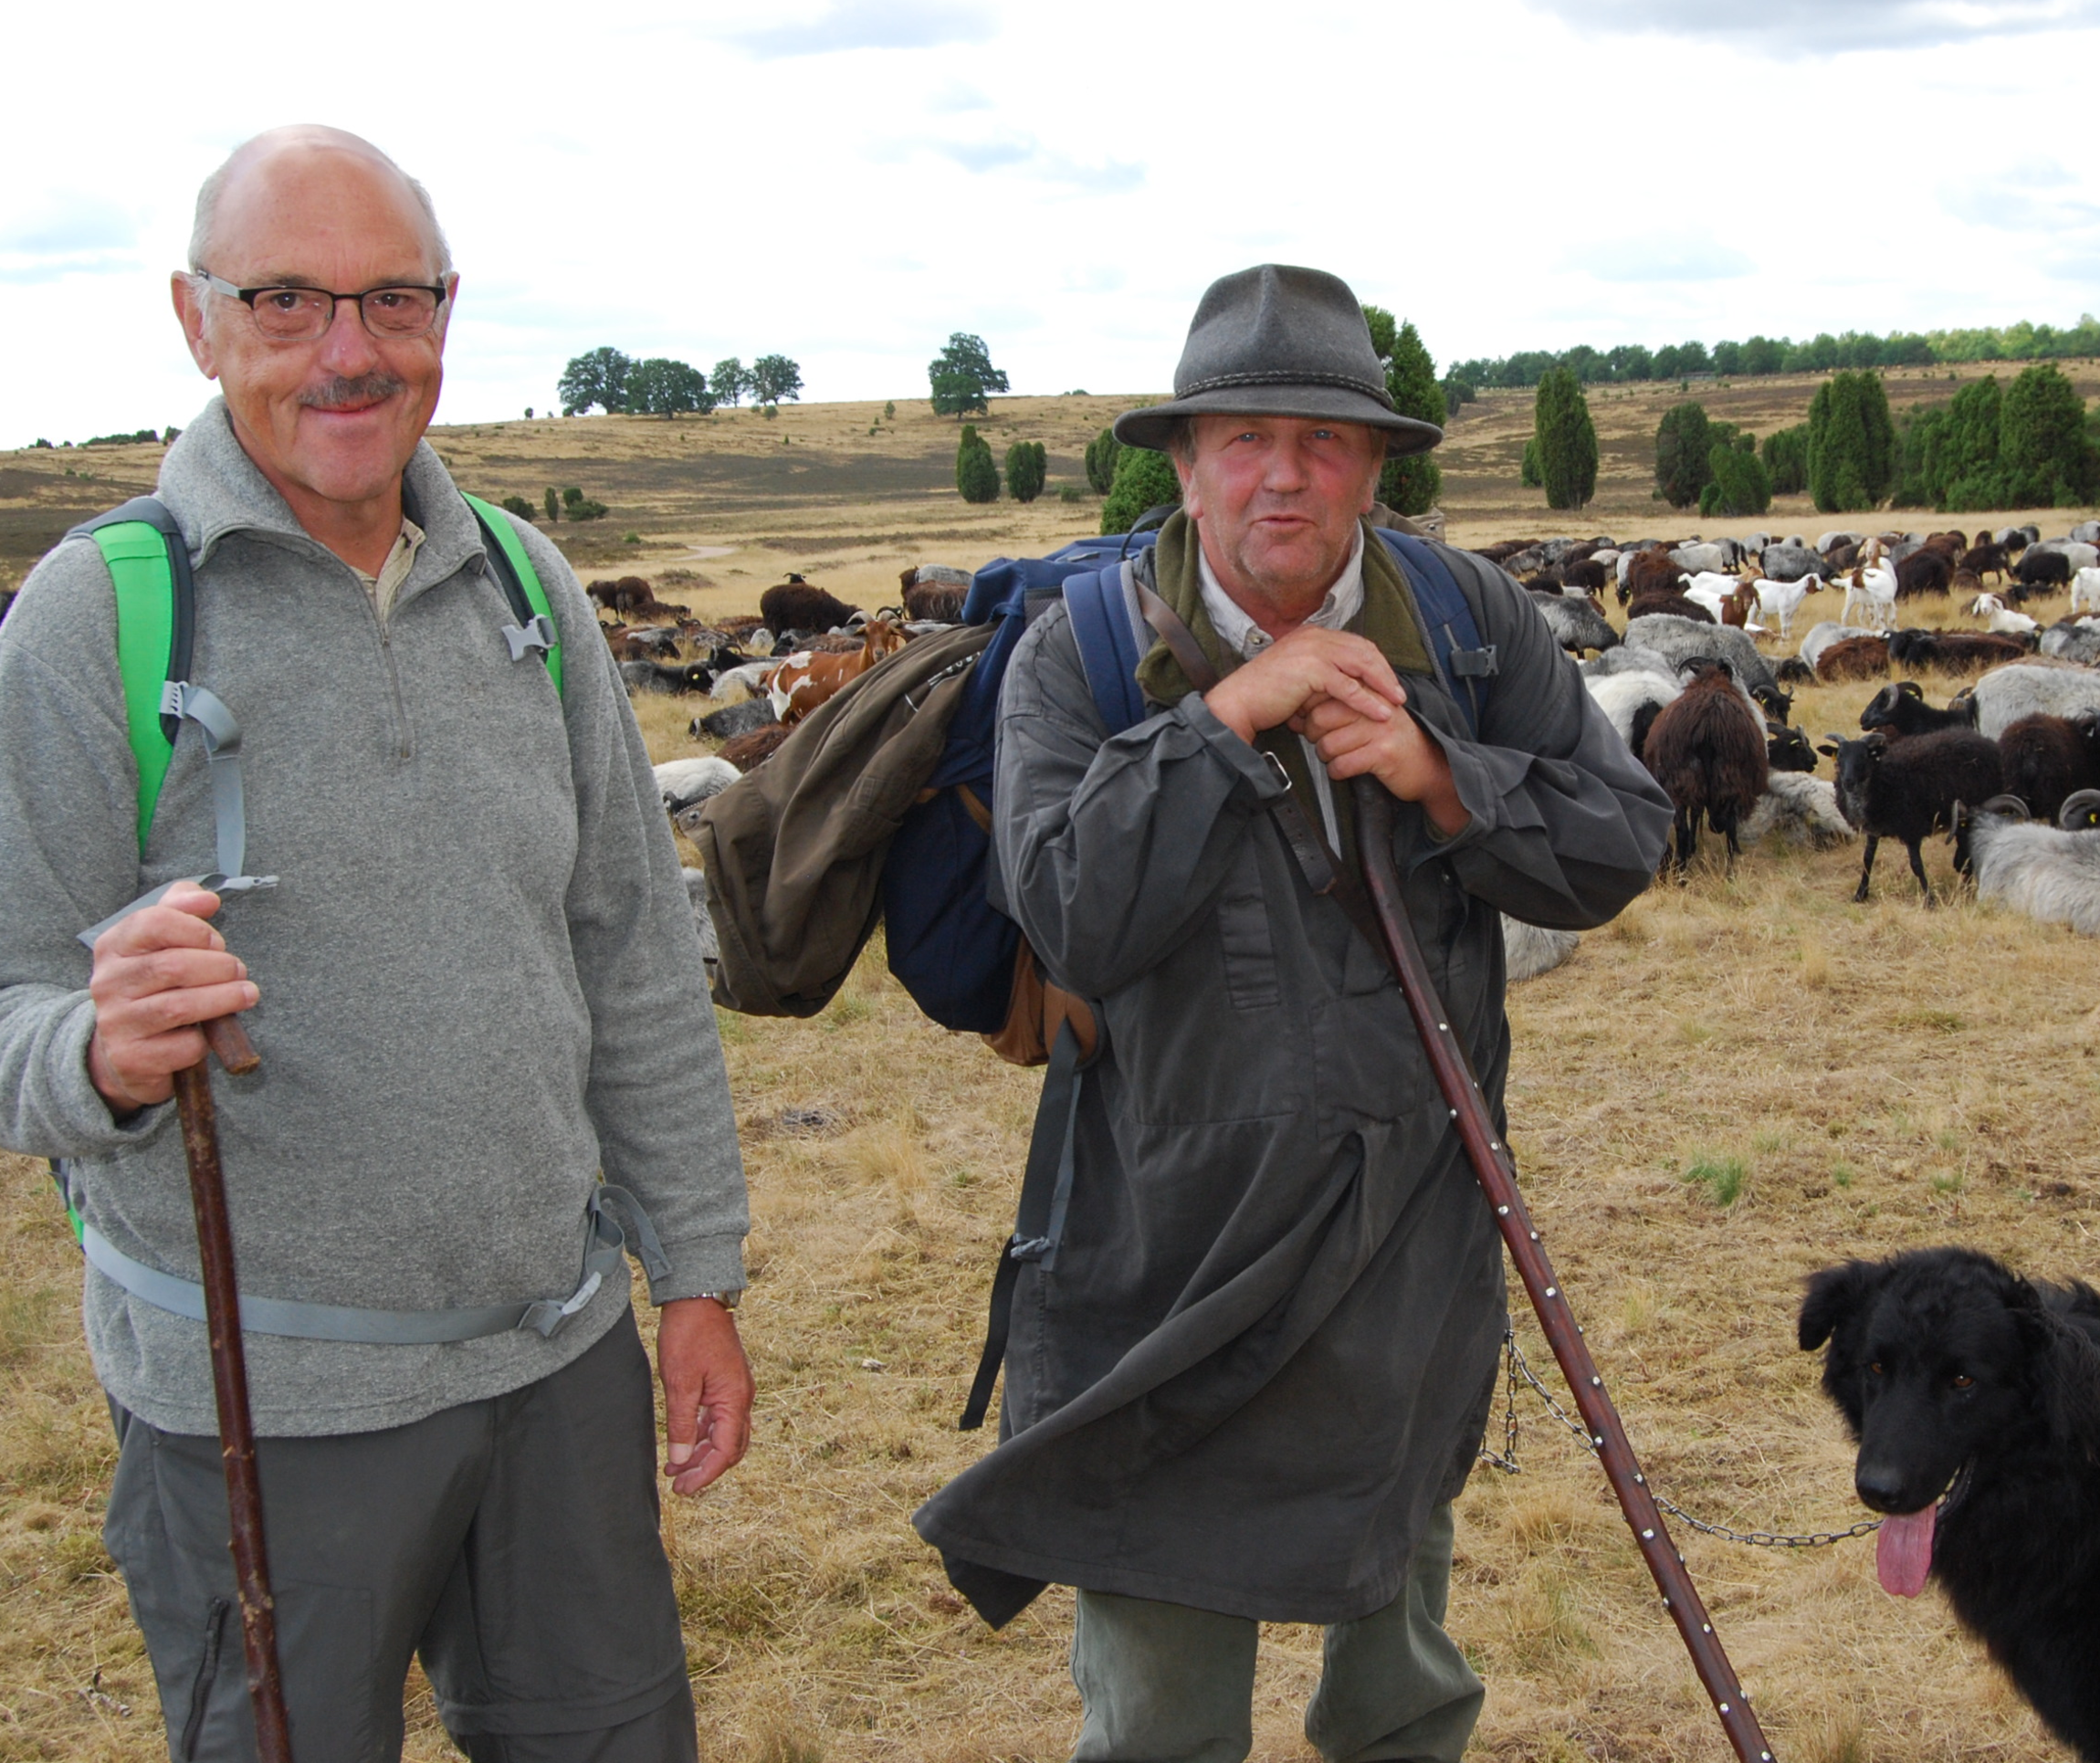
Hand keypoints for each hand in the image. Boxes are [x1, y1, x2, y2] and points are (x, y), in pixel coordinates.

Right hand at [87, 882, 257, 1111]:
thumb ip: (180, 910)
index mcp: (113, 946)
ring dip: (224, 999)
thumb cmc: (153, 988)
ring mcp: (116, 1022)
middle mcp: (107, 983)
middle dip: (219, 967)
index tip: (217, 942)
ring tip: (246, 994)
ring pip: (179, 1007)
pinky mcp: (132, 1058)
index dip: (197, 930)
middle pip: (173, 966)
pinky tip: (208, 1034)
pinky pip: (182, 1046)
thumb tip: (207, 898)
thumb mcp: (158, 943)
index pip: (154, 922)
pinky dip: (205, 1039)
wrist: (125, 1052)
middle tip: (239, 971)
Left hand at [658, 1296, 753, 1495]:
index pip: (725, 1452)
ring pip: (725, 1434)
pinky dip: (703, 1434)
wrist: (698, 1299)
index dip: (704, 1475)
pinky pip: (720, 1418)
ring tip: (675, 1467)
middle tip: (679, 1484)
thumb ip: (682, 1424)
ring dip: (703, 1453)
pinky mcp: (727, 1382)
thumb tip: (681, 1461)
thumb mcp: (680, 1383)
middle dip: (705, 1469)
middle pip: (730, 1448)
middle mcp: (742, 1398)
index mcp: (735, 1400)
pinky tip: (683, 1440)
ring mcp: (736, 1389)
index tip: (682, 1489)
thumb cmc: (689, 1336)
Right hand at [1203, 626, 1405, 745]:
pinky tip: (1381, 713)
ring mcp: (1313, 650)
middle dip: (1384, 672)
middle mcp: (1314, 636)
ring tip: (1397, 702)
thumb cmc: (1263, 696)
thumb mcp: (1297, 679)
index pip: (1354, 643)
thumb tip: (1345, 688)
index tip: (1388, 682)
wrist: (1238, 703)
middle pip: (1363, 649)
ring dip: (1382, 684)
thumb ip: (1321, 677)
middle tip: (1399, 693)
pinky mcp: (1312, 670)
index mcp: (1311, 634)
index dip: (1375, 662)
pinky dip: (1368, 701)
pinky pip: (1349, 686)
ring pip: (1361, 664)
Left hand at [1295, 698, 1470, 836]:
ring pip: (1329, 744)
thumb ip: (1341, 707)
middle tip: (1321, 742)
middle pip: (1321, 717)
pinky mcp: (1383, 753)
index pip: (1325, 692)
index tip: (1305, 721)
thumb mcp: (1369, 715)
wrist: (1428, 766)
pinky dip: (1337, 772)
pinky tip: (1345, 770)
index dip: (1309, 710)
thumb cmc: (1392, 741)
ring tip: (1337, 757)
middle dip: (1313, 735)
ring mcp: (1380, 729)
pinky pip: (1342, 764)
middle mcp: (1375, 706)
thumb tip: (1299, 711)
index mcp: (1370, 692)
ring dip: (1326, 757)